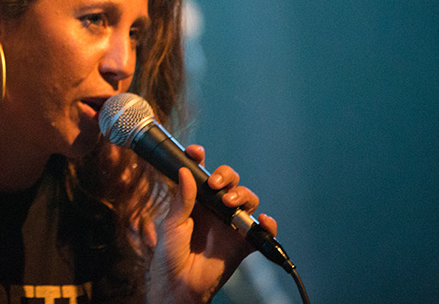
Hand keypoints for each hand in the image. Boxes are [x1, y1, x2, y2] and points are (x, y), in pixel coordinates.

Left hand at [147, 145, 277, 303]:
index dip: (200, 159)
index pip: (201, 173)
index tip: (196, 152)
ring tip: (229, 202)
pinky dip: (268, 224)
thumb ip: (182, 199)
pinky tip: (262, 220)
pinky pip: (262, 231)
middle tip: (215, 184)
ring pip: (246, 199)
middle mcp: (214, 208)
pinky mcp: (243, 242)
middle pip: (229, 181)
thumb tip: (186, 171)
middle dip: (226, 175)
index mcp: (195, 200)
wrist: (180, 286)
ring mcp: (230, 224)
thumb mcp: (172, 224)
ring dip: (242, 195)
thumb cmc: (170, 255)